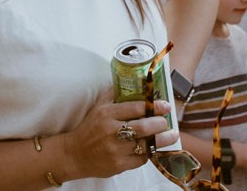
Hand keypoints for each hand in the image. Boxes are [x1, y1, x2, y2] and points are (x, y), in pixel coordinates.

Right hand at [56, 100, 174, 180]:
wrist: (74, 154)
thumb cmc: (89, 128)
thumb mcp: (98, 107)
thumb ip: (114, 94)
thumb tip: (133, 81)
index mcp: (106, 114)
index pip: (135, 108)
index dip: (154, 106)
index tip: (166, 106)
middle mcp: (111, 131)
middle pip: (143, 127)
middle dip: (160, 124)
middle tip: (168, 122)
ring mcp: (115, 150)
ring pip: (145, 145)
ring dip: (161, 140)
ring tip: (172, 136)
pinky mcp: (118, 165)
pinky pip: (140, 159)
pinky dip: (148, 153)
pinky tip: (152, 148)